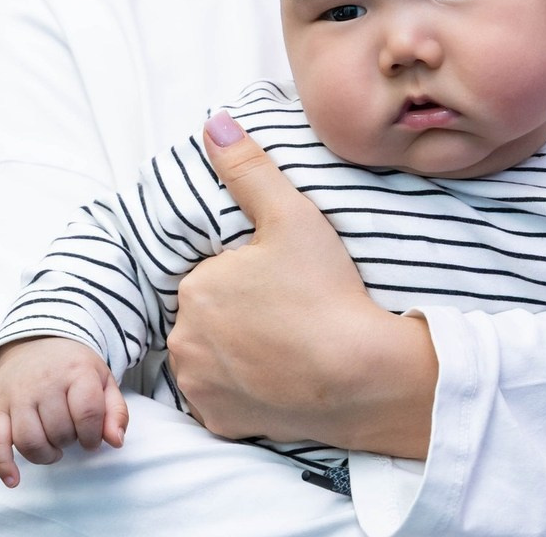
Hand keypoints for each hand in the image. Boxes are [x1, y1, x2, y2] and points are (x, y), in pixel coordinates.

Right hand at [0, 337, 128, 487]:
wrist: (36, 341)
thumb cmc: (74, 366)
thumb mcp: (103, 379)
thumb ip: (116, 410)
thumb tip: (116, 441)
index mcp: (76, 371)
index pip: (88, 414)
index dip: (93, 435)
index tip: (92, 437)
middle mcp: (45, 381)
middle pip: (59, 430)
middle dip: (70, 440)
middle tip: (72, 432)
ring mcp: (18, 395)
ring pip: (30, 441)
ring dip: (46, 455)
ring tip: (54, 448)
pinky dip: (3, 464)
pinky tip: (14, 480)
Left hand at [165, 111, 437, 456]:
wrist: (361, 376)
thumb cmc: (327, 291)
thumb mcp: (291, 215)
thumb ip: (248, 167)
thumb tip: (213, 123)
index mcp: (196, 285)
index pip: (212, 272)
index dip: (247, 273)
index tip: (281, 279)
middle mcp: (184, 339)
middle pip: (207, 313)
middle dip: (237, 310)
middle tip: (288, 309)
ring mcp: (200, 386)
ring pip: (209, 355)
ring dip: (234, 349)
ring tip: (283, 342)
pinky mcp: (219, 423)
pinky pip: (221, 398)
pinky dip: (242, 388)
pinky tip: (276, 375)